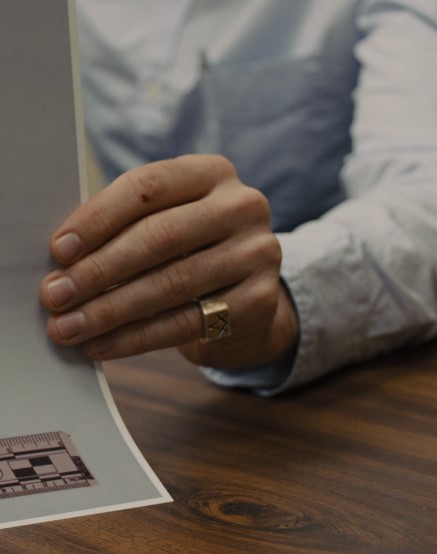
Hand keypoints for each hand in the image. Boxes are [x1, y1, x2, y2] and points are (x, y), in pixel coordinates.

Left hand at [40, 155, 298, 368]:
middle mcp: (242, 206)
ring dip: (111, 310)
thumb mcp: (168, 222)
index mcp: (212, 173)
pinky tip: (102, 345)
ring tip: (70, 327)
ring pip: (172, 283)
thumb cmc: (189, 251)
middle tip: (55, 296)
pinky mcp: (259, 299)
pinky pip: (187, 322)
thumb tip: (62, 262)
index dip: (98, 218)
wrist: (246, 293)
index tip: (58, 251)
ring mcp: (257, 253)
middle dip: (99, 270)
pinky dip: (137, 337)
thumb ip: (125, 228)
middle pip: (160, 236)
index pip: (147, 186)